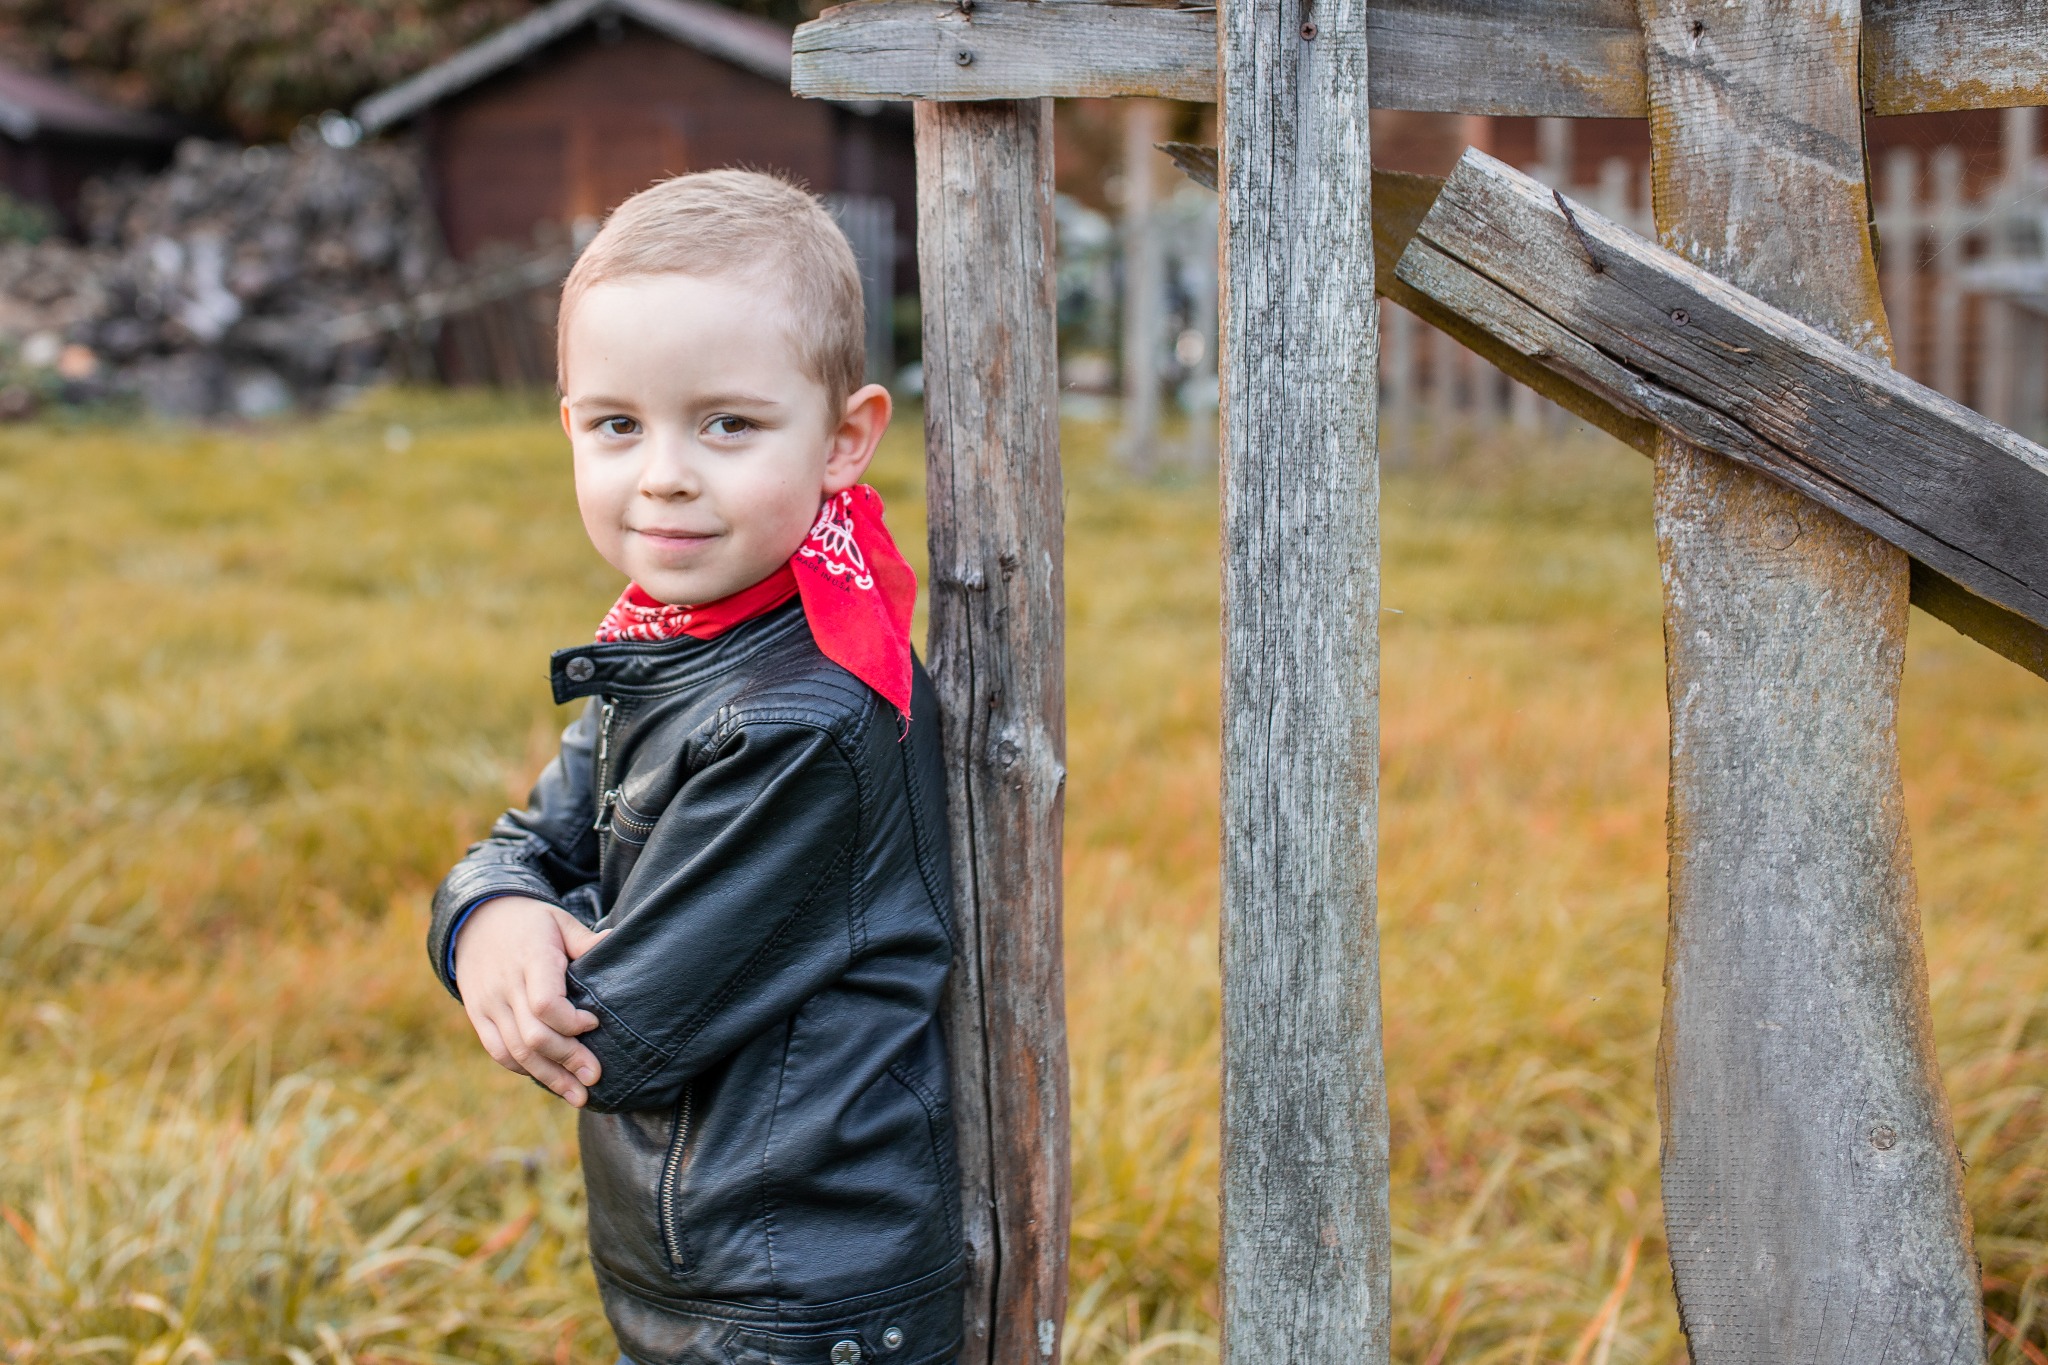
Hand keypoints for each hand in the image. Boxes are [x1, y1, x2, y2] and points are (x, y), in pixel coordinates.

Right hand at [453, 896, 608, 1106]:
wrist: (475, 920)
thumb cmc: (529, 922)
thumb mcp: (558, 920)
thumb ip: (585, 939)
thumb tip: (615, 942)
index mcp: (530, 959)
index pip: (545, 1004)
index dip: (571, 1022)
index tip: (594, 1023)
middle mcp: (505, 986)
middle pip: (533, 1036)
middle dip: (567, 1061)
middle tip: (595, 1077)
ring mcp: (488, 1004)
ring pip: (516, 1052)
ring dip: (549, 1077)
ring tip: (579, 1096)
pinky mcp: (478, 1016)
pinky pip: (498, 1051)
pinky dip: (523, 1068)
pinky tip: (549, 1078)